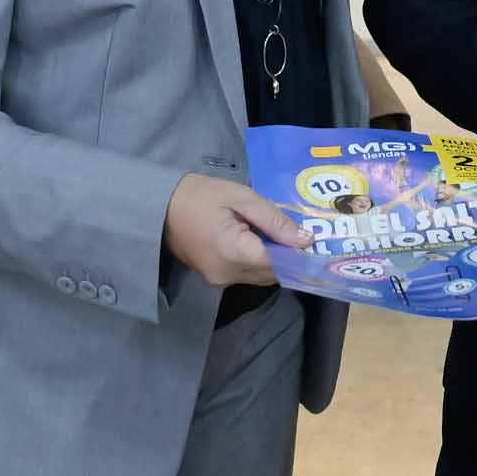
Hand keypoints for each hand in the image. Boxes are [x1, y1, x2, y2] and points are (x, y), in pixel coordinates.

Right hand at [164, 171, 307, 287]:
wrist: (159, 206)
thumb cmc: (200, 194)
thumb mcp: (242, 197)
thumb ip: (275, 220)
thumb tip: (306, 240)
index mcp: (236, 254)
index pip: (282, 265)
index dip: (301, 256)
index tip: (317, 243)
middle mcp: (229, 275)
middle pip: (273, 275)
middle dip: (290, 258)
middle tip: (304, 236)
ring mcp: (220, 281)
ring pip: (262, 277)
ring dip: (274, 261)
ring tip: (282, 235)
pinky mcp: (214, 279)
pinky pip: (247, 275)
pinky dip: (258, 262)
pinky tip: (261, 241)